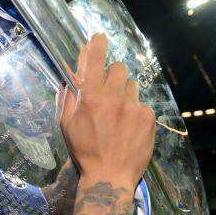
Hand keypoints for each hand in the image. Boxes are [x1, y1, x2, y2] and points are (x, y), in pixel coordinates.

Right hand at [56, 33, 155, 188]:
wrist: (110, 177)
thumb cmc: (85, 152)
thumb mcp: (66, 125)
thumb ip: (68, 98)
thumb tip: (70, 78)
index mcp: (90, 98)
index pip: (95, 60)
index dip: (97, 45)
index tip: (99, 37)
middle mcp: (113, 98)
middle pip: (118, 68)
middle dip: (112, 74)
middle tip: (108, 91)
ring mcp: (133, 107)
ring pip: (131, 86)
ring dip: (124, 94)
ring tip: (119, 115)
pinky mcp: (148, 117)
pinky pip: (142, 104)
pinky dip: (135, 111)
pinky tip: (129, 128)